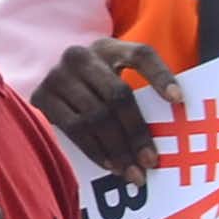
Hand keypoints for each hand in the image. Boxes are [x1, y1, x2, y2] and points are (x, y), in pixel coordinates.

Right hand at [31, 39, 185, 185]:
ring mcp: (57, 76)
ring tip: (132, 172)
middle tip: (150, 160)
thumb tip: (174, 121)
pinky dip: (94, 150)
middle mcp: (80, 56)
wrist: (51, 90)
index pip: (140, 55)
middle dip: (136, 131)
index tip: (178, 100)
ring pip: (95, 116)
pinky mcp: (40, 97)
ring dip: (117, 148)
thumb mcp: (115, 79)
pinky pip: (73, 129)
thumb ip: (139, 92)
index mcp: (108, 47)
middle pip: (117, 94)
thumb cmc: (94, 90)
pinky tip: (109, 165)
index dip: (160, 75)